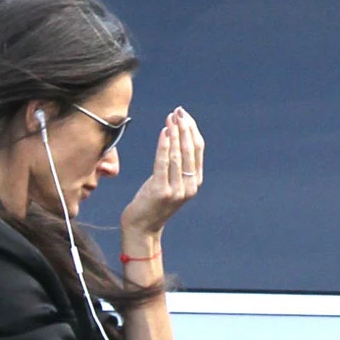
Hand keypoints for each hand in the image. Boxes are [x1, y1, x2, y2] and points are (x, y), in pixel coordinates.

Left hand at [121, 106, 203, 236]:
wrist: (142, 228)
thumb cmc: (152, 204)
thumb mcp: (169, 184)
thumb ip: (176, 168)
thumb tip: (176, 138)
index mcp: (194, 183)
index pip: (197, 150)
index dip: (192, 130)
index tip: (184, 115)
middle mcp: (189, 187)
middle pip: (190, 150)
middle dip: (184, 127)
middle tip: (178, 111)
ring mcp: (176, 190)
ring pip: (178, 155)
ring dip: (174, 133)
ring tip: (170, 117)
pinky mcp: (161, 191)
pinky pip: (163, 163)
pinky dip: (164, 146)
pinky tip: (163, 132)